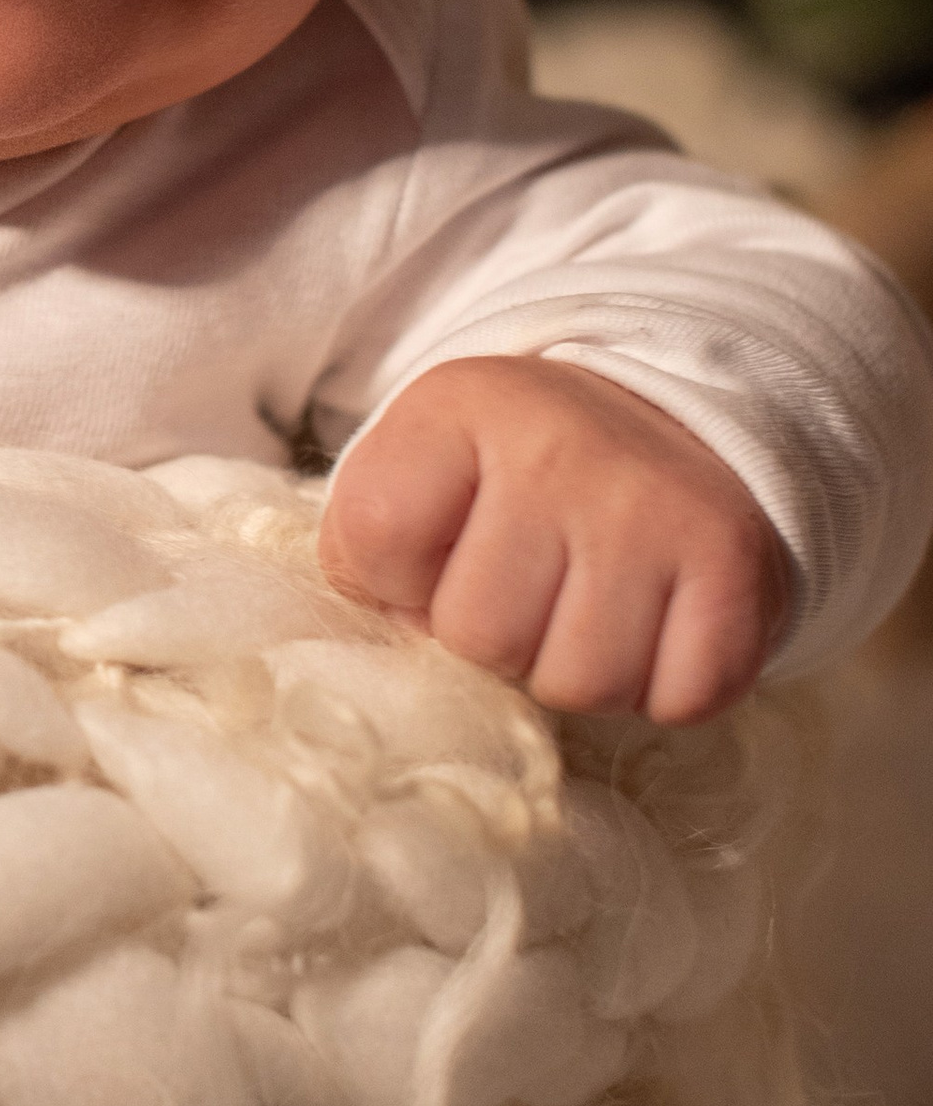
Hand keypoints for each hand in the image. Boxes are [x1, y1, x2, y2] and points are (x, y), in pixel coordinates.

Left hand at [318, 355, 788, 724]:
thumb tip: (400, 639)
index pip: (377, 540)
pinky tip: (657, 623)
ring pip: (580, 684)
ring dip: (577, 671)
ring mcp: (654, 506)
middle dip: (494, 642)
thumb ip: (370, 545)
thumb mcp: (424, 464)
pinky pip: (679, 698)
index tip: (442, 551)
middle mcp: (561, 448)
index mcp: (460, 407)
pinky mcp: (735, 567)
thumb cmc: (525, 473)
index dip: (399, 581)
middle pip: (480, 636)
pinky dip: (664, 687)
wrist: (683, 423)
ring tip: (590, 606)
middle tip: (532, 589)